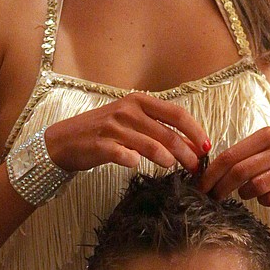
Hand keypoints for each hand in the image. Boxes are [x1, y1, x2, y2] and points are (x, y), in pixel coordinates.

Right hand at [45, 92, 209, 173]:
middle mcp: (128, 110)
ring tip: (174, 167)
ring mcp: (114, 127)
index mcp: (138, 101)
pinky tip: (137, 165)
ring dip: (166, 158)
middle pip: (167, 133)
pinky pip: (123, 154)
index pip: (177, 114)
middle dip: (186, 152)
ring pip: (150, 144)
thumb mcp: (130, 122)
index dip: (195, 131)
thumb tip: (190, 143)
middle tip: (196, 167)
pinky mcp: (100, 144)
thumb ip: (157, 128)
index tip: (207, 147)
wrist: (63, 140)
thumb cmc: (101, 131)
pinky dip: (132, 160)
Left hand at [199, 128, 269, 206]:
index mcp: (266, 135)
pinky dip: (263, 201)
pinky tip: (265, 196)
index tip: (200, 185)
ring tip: (244, 193)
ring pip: (255, 186)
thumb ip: (243, 153)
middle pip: (239, 172)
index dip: (211, 173)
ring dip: (243, 194)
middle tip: (213, 197)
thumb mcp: (267, 144)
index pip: (230, 155)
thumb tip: (209, 171)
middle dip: (220, 187)